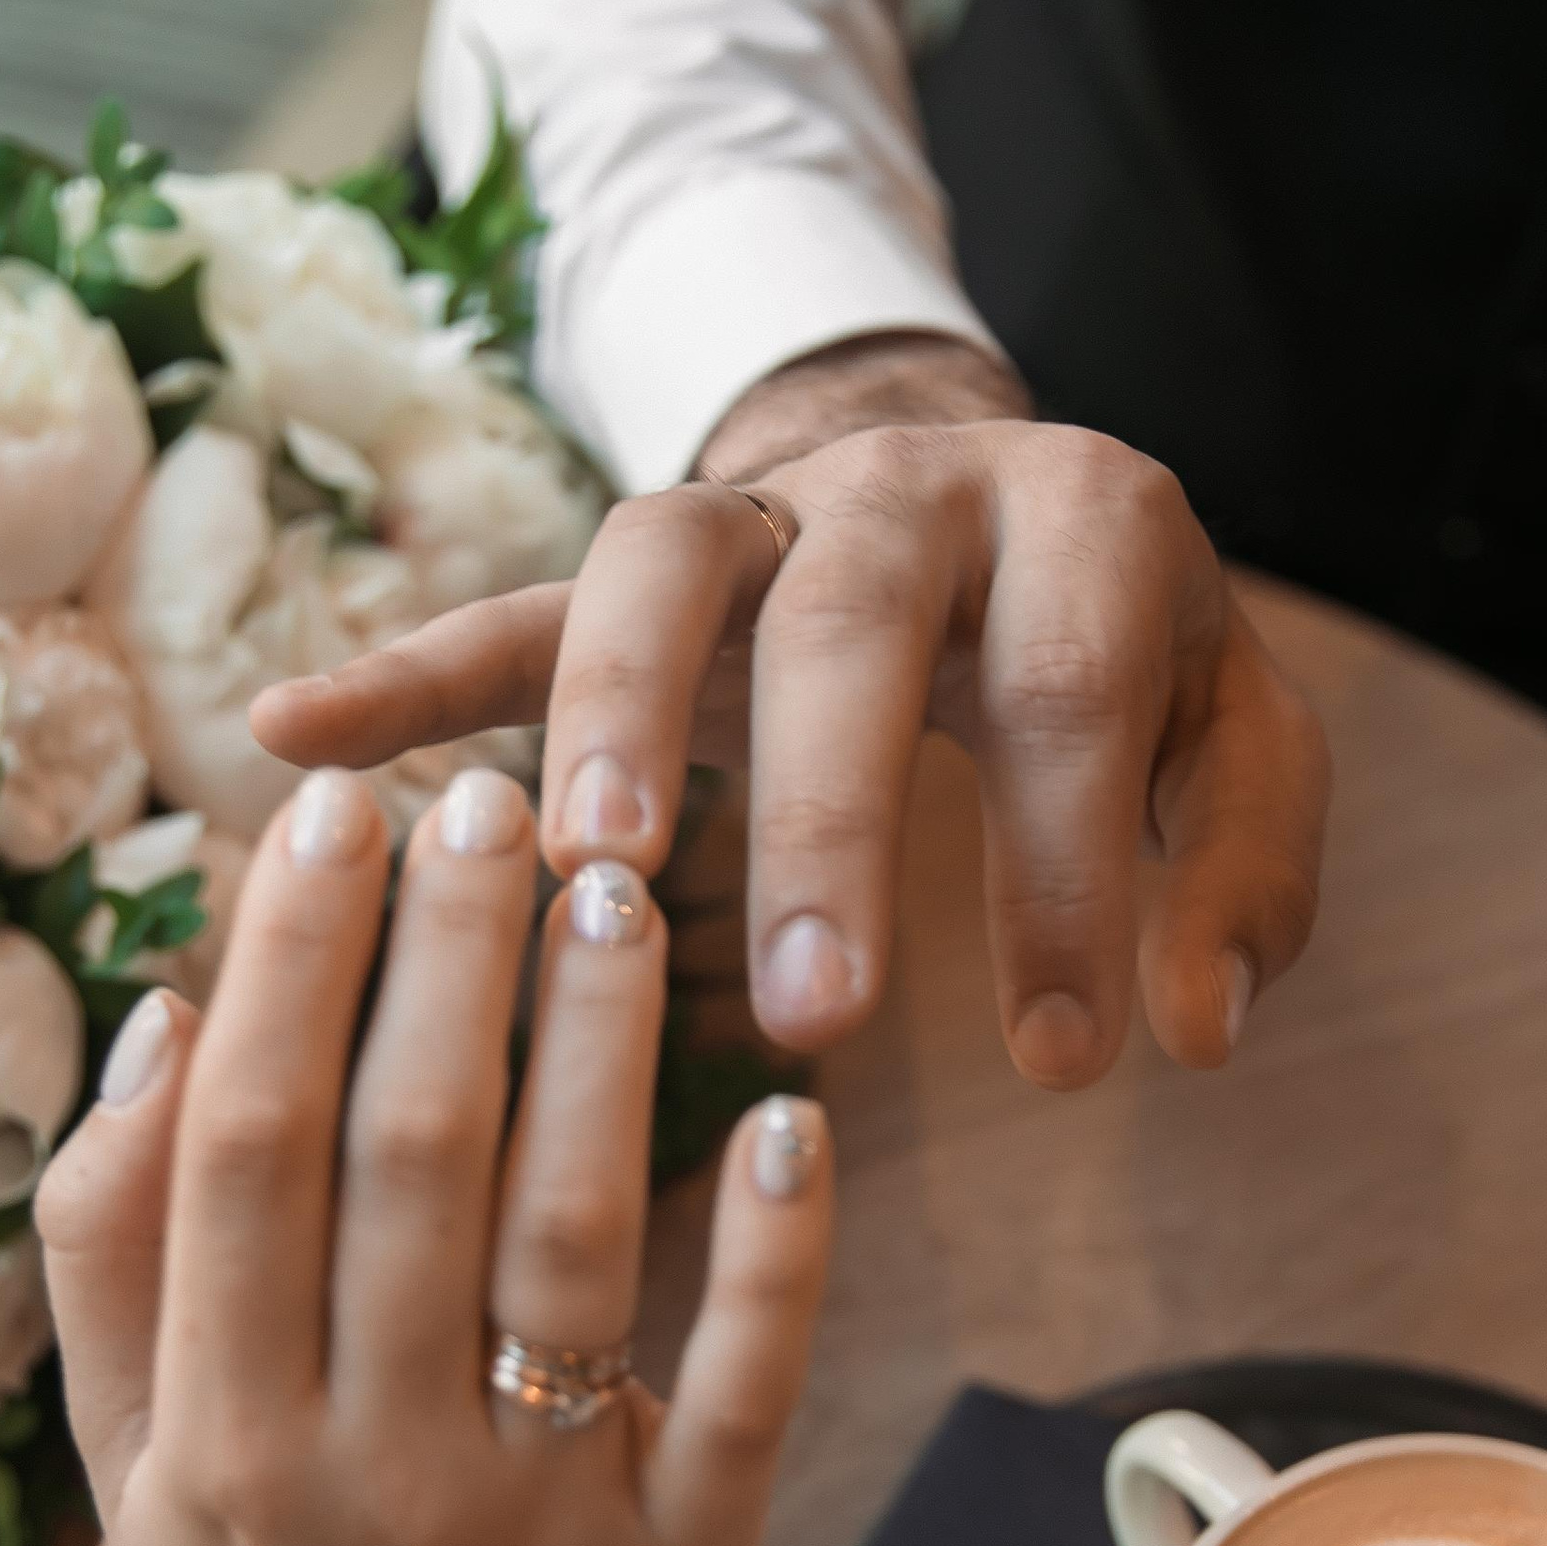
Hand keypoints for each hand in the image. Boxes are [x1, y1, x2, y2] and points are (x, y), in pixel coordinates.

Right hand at [30, 760, 834, 1545]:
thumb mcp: (124, 1465)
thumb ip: (111, 1251)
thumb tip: (172, 1010)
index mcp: (213, 1445)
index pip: (250, 1152)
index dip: (294, 966)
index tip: (341, 816)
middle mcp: (367, 1486)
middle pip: (413, 1167)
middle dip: (450, 961)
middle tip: (498, 800)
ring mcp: (534, 1534)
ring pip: (575, 1247)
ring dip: (601, 1051)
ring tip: (623, 887)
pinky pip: (738, 1390)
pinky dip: (773, 1250)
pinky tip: (793, 1111)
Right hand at [248, 335, 1328, 1091]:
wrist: (996, 491)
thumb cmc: (1124, 649)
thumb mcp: (1233, 734)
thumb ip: (1248, 867)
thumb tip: (1199, 1032)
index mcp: (1078, 520)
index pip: (1074, 689)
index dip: (1070, 868)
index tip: (1066, 1058)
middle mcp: (901, 487)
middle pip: (851, 624)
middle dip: (833, 818)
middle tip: (828, 1016)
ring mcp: (754, 512)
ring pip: (654, 569)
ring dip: (610, 713)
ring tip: (584, 877)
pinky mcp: (644, 570)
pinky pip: (513, 607)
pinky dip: (408, 669)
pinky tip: (299, 739)